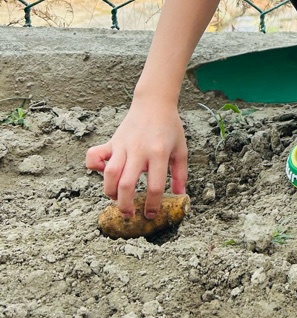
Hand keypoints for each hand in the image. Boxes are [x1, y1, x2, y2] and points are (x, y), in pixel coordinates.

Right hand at [85, 103, 187, 219]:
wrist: (154, 103)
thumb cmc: (169, 127)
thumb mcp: (181, 149)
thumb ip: (181, 174)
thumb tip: (180, 196)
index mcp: (159, 153)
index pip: (154, 186)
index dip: (152, 205)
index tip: (150, 214)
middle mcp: (139, 150)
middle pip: (126, 184)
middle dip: (125, 205)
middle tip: (129, 214)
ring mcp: (123, 145)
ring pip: (109, 174)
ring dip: (110, 192)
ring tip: (117, 198)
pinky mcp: (112, 141)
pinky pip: (94, 156)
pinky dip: (94, 167)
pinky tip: (102, 173)